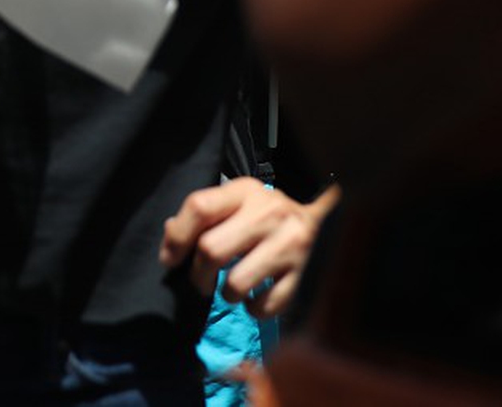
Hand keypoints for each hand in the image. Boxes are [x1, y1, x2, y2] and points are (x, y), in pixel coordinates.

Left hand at [158, 178, 339, 318]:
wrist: (331, 219)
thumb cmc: (270, 213)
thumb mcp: (239, 200)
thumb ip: (205, 214)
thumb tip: (170, 238)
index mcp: (245, 191)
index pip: (199, 207)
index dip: (177, 237)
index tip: (170, 259)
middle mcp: (269, 214)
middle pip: (211, 250)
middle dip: (198, 275)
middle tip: (201, 281)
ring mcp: (289, 245)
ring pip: (236, 284)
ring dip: (227, 294)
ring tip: (232, 289)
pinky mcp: (305, 274)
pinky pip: (265, 306)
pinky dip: (254, 309)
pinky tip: (256, 298)